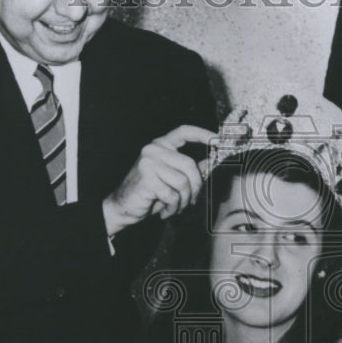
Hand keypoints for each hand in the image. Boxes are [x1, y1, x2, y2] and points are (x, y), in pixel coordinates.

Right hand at [102, 125, 216, 235]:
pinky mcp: (146, 177)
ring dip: (183, 200)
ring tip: (175, 206)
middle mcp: (154, 149)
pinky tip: (164, 210)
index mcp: (160, 145)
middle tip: (191, 201)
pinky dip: (172, 207)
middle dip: (195, 187)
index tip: (218, 140)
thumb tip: (212, 161)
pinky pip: (172, 194)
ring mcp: (148, 162)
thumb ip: (190, 169)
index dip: (203, 134)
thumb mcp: (171, 179)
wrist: (123, 207)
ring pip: (183, 182)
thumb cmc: (148, 193)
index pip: (184, 132)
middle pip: (189, 165)